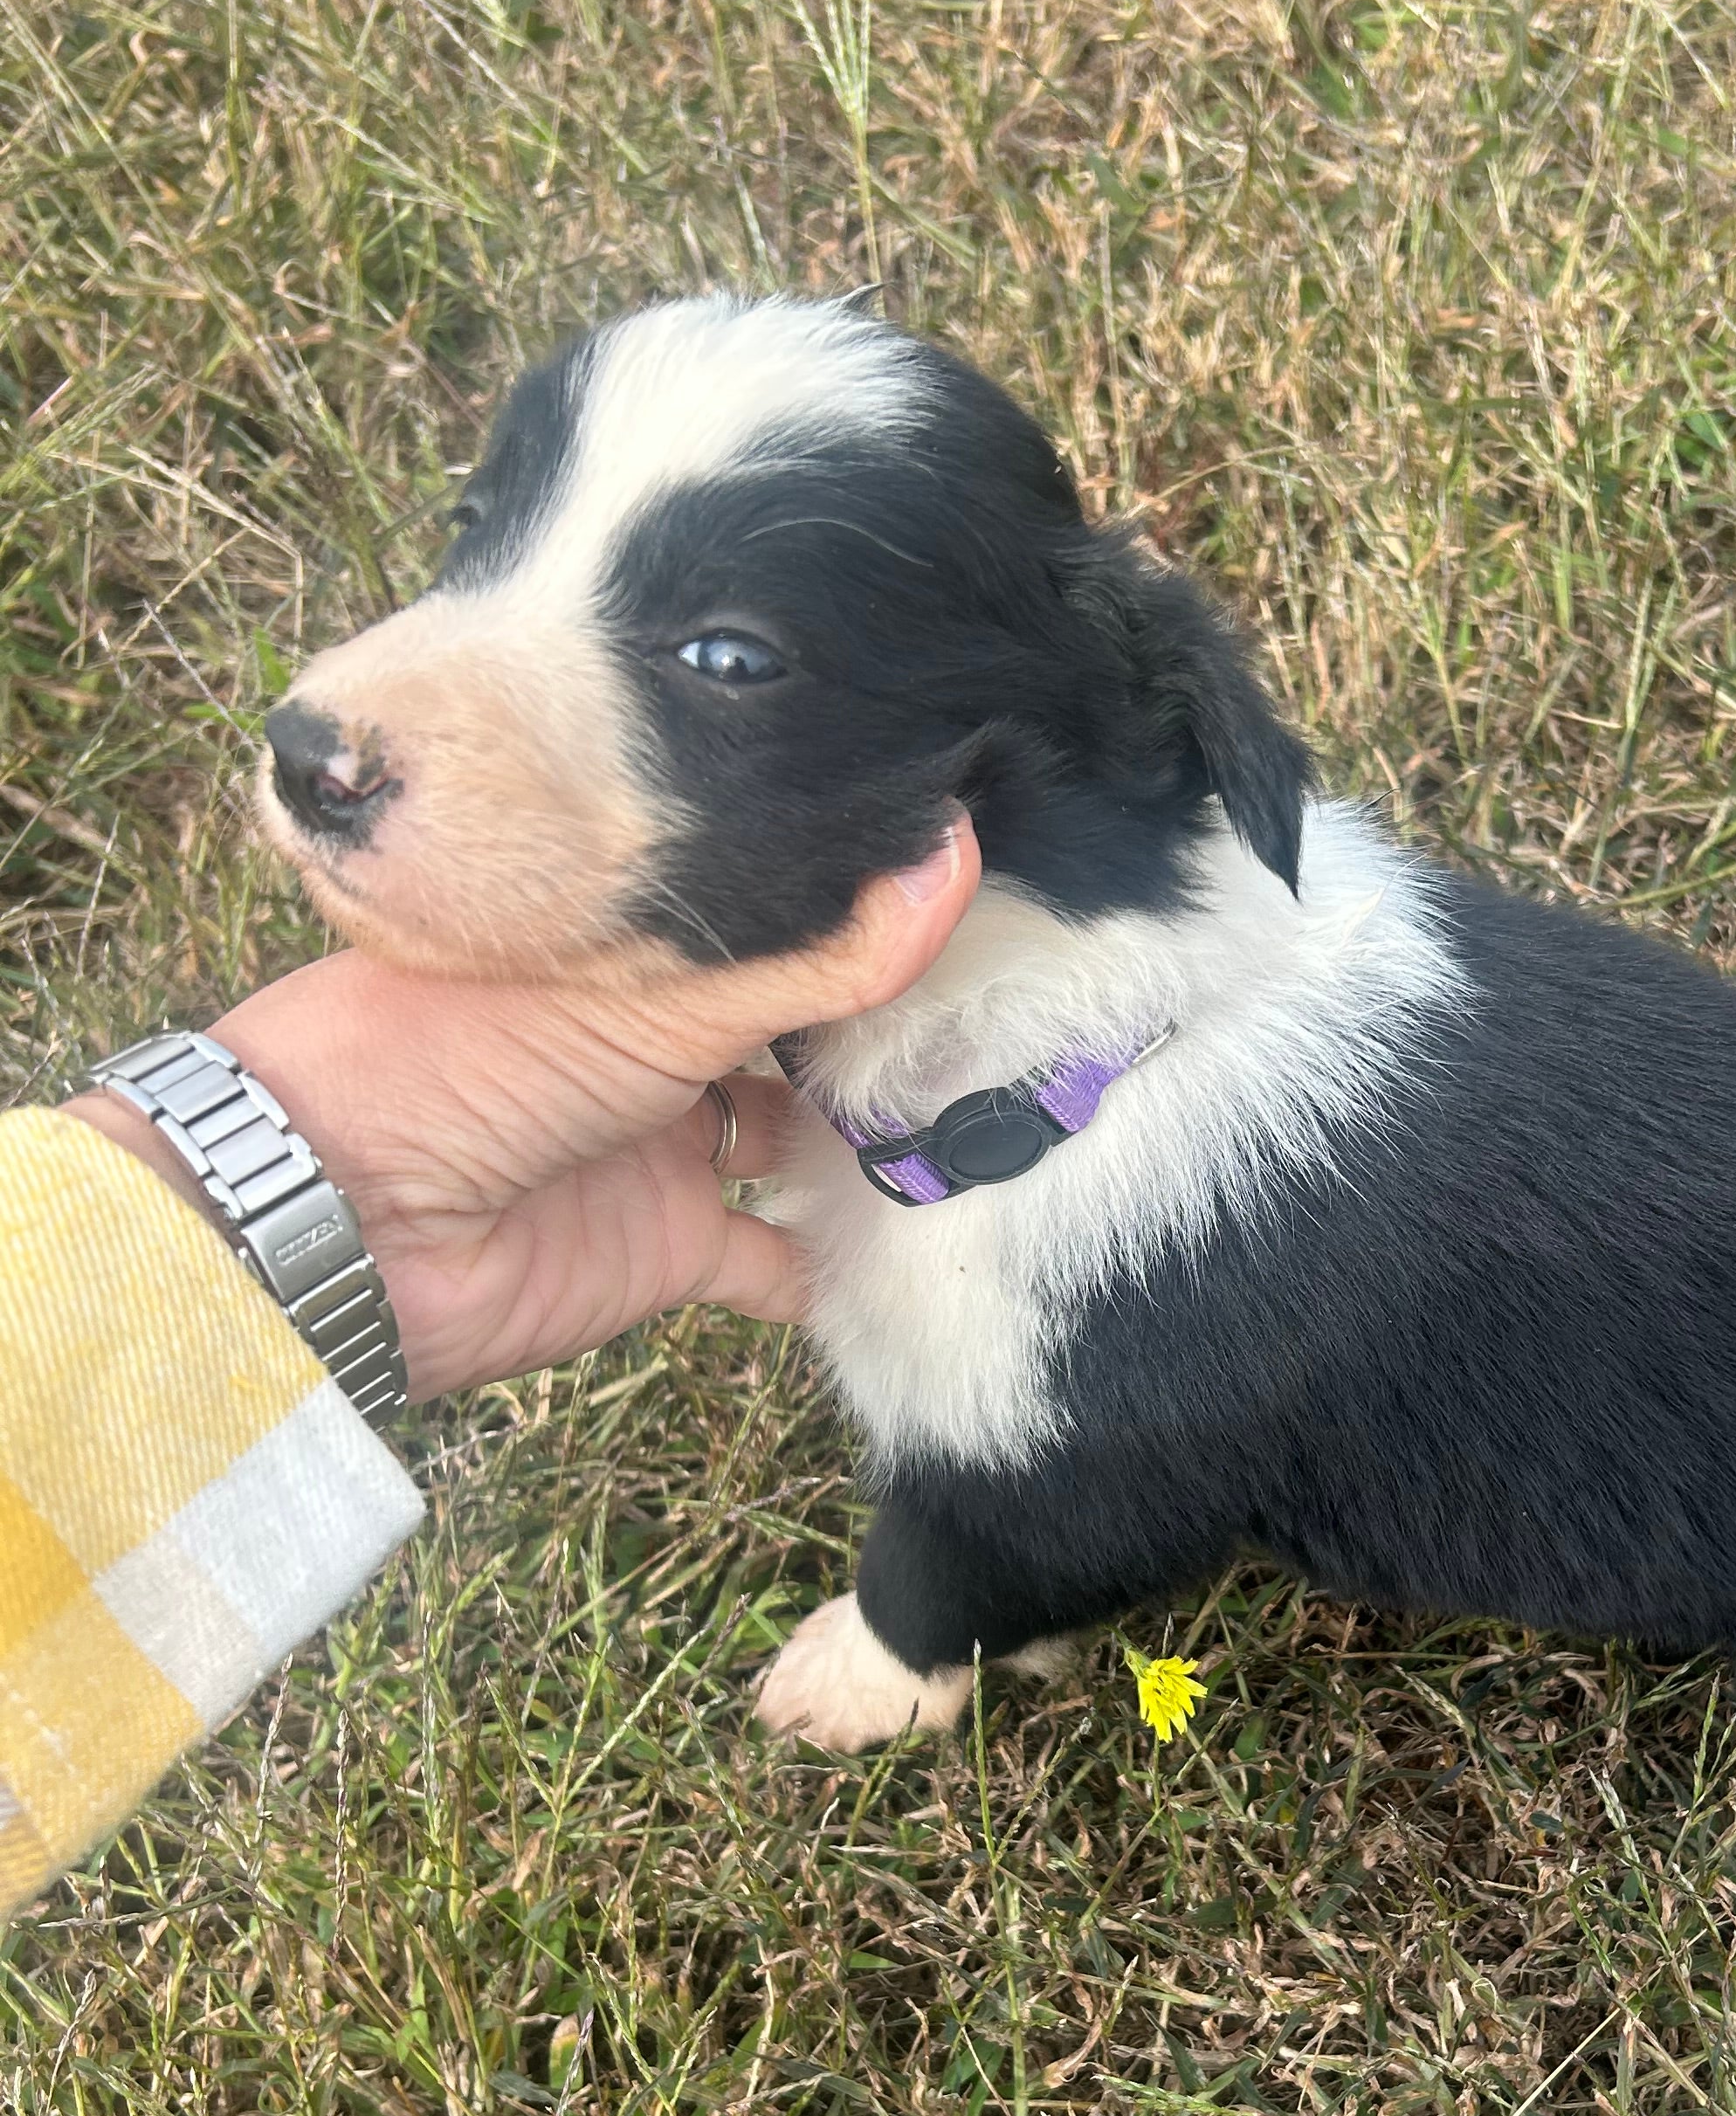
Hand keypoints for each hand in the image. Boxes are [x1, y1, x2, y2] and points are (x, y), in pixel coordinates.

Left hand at [66, 828, 976, 1399]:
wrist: (343, 1224)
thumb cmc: (461, 1053)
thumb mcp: (655, 986)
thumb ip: (817, 947)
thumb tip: (958, 851)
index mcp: (627, 941)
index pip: (766, 909)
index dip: (857, 899)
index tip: (979, 880)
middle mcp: (649, 1036)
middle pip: (790, 1024)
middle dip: (878, 1024)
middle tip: (1012, 1004)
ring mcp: (663, 1146)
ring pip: (793, 1137)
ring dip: (869, 1136)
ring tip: (997, 1112)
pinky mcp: (668, 1251)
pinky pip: (774, 1263)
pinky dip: (834, 1263)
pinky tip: (925, 1238)